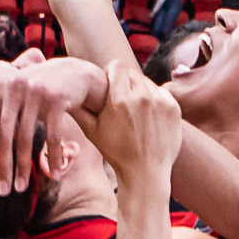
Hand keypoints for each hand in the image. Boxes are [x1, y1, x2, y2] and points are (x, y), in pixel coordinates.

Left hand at [0, 57, 103, 193]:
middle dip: (3, 167)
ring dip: (24, 168)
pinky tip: (53, 174)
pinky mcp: (57, 98)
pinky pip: (53, 136)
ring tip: (21, 188)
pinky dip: (52, 158)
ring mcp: (36, 92)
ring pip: (27, 139)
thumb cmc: (34, 91)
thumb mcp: (9, 98)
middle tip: (3, 191)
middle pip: (4, 135)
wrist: (71, 74)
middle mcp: (14, 87)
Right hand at [84, 61, 178, 182]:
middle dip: (125, 81)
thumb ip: (79, 110)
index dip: (112, 71)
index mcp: (120, 100)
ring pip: (147, 82)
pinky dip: (154, 99)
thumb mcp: (92, 132)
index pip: (118, 65)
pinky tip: (148, 114)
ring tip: (134, 109)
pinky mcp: (174, 108)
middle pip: (133, 73)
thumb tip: (64, 96)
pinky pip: (161, 93)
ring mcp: (161, 102)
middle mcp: (142, 97)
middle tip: (121, 96)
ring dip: (140, 90)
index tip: (110, 81)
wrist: (146, 173)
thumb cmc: (116, 153)